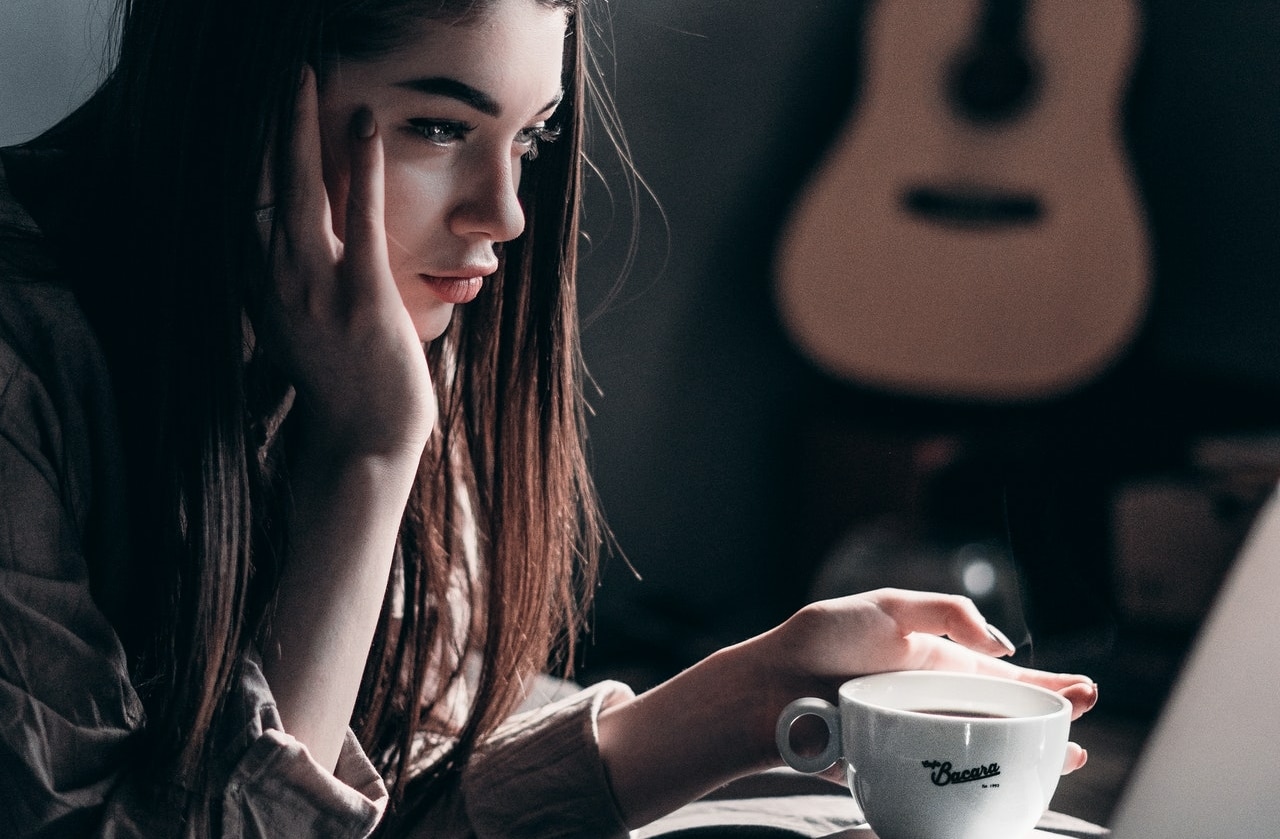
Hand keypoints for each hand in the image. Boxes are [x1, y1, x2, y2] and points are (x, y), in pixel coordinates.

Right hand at [259, 66, 434, 459]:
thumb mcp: (304, 335)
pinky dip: (360, 168)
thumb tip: (299, 263)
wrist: (363, 444)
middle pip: (262, 186)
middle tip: (278, 75)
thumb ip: (294, 292)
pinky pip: (357, 218)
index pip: (245, 208)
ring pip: (299, 191)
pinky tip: (364, 127)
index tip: (251, 116)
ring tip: (304, 78)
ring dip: (300, 129)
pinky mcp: (361, 295)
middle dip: (268, 125)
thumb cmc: (343, 392)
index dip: (246, 158)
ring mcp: (317, 288)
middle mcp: (278, 283)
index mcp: (264, 291)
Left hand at [759, 588, 1096, 775]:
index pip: (999, 675)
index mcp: (933, 662)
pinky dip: (980, 785)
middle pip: (1001, 716)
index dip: (1042, 683)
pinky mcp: (896, 766)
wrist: (767, 686)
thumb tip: (1002, 646)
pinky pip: (946, 779)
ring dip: (1026, 754)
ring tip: (1067, 757)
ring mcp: (916, 736)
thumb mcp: (889, 606)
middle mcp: (931, 701)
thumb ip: (946, 613)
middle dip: (1047, 719)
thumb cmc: (821, 640)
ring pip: (982, 751)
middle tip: (1086, 721)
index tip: (1083, 691)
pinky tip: (1007, 788)